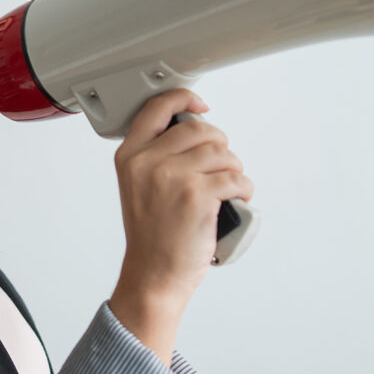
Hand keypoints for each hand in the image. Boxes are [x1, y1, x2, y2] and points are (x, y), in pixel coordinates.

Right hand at [108, 89, 253, 363]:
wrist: (154, 275)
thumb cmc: (151, 236)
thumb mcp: (138, 186)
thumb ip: (155, 156)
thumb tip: (193, 131)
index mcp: (130, 156)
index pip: (157, 108)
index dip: (184, 99)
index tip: (200, 105)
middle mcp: (148, 162)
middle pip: (200, 129)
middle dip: (219, 146)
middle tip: (220, 168)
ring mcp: (173, 177)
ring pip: (223, 153)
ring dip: (234, 169)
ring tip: (228, 188)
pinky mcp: (198, 195)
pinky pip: (236, 178)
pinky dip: (244, 189)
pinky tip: (236, 200)